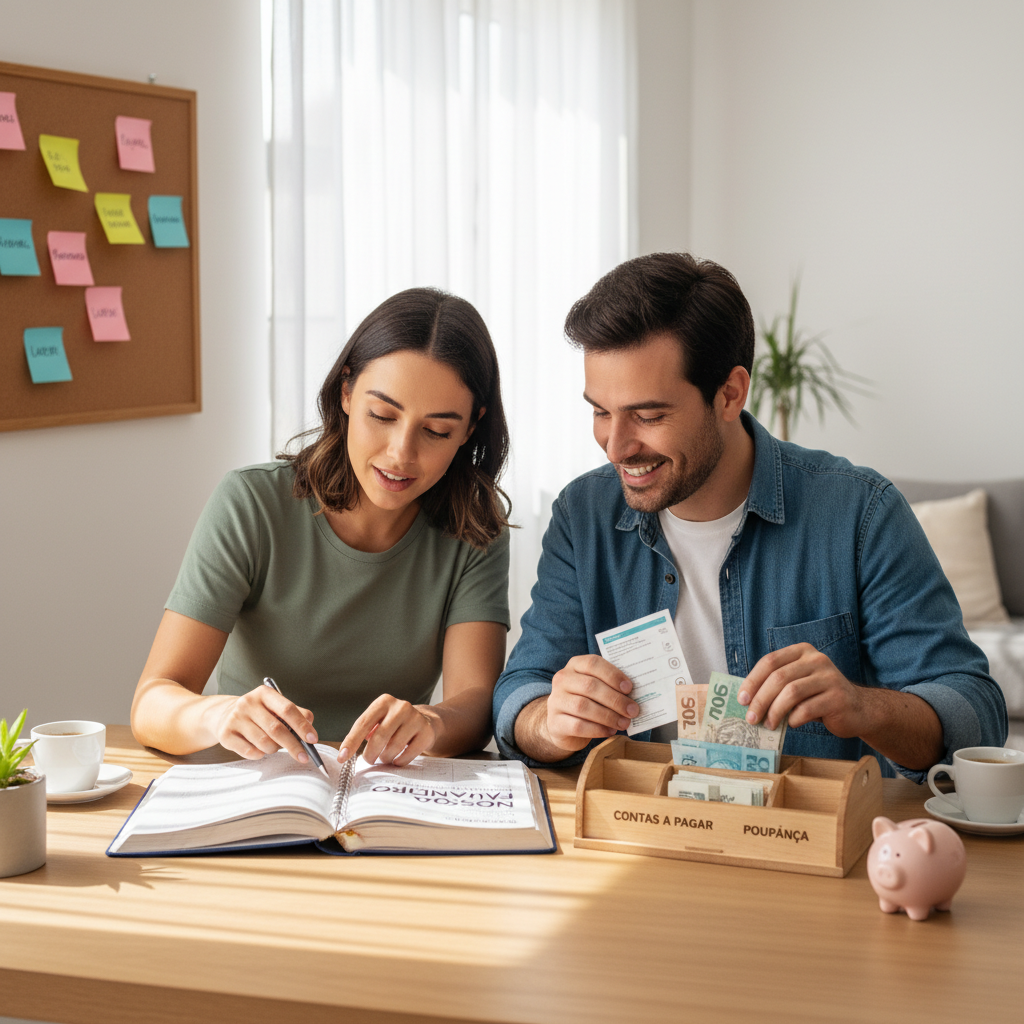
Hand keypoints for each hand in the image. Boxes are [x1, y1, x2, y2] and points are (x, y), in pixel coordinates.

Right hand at [210, 687, 317, 762]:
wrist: (224, 715)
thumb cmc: (258, 713)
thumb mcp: (275, 706)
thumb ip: (295, 713)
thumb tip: (310, 725)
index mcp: (264, 693)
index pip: (287, 709)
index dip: (302, 725)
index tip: (313, 739)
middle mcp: (248, 703)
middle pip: (276, 729)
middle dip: (293, 745)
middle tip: (303, 756)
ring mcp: (235, 718)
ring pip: (264, 742)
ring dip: (274, 749)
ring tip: (274, 746)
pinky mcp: (225, 734)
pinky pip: (250, 752)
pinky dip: (260, 754)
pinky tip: (260, 749)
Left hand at [338, 694, 438, 765]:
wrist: (425, 721)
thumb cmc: (394, 723)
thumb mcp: (378, 720)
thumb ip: (363, 731)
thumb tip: (345, 751)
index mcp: (384, 702)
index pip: (363, 723)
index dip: (351, 742)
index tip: (342, 757)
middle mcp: (401, 707)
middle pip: (379, 737)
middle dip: (370, 754)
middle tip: (368, 760)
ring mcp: (415, 719)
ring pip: (393, 747)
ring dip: (385, 758)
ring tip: (385, 757)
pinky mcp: (426, 732)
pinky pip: (407, 755)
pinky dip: (399, 761)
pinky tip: (397, 759)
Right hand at [543, 655, 638, 753]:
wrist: (562, 723)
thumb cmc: (587, 700)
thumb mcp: (596, 687)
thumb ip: (610, 685)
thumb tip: (636, 693)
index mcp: (575, 665)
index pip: (593, 663)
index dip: (612, 675)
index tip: (629, 688)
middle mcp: (562, 680)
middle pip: (590, 686)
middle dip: (615, 699)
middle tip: (632, 710)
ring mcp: (556, 701)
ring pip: (583, 706)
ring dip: (608, 716)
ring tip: (624, 723)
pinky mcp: (555, 722)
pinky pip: (578, 726)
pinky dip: (598, 729)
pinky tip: (610, 731)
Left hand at [740, 643, 865, 736]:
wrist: (858, 710)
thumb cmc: (819, 697)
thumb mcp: (799, 683)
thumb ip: (777, 684)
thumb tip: (746, 700)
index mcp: (802, 651)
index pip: (770, 661)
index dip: (752, 680)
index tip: (741, 700)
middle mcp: (816, 659)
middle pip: (778, 677)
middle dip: (760, 699)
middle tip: (751, 718)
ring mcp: (829, 677)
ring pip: (791, 692)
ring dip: (775, 711)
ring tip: (768, 725)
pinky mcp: (838, 697)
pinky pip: (807, 709)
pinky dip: (793, 719)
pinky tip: (791, 724)